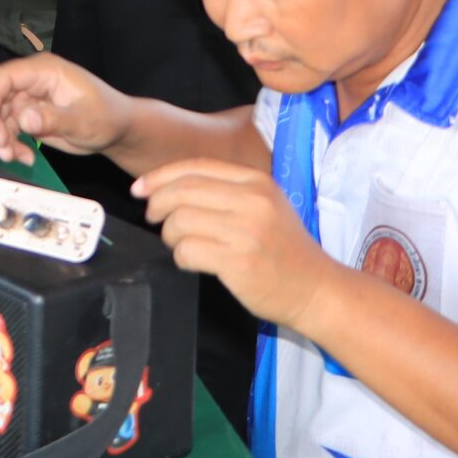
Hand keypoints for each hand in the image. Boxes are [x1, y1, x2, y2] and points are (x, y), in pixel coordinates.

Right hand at [0, 53, 133, 165]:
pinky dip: (8, 144)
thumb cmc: (106, 117)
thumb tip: (23, 119)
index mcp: (44, 71)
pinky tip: (23, 157)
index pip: (5, 77)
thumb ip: (53, 119)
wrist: (115, 130)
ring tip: (13, 157)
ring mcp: (27, 98)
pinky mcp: (27, 115)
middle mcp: (31, 81)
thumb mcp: (82, 120)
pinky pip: (5, 127)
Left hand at [132, 159, 334, 328]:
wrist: (317, 290)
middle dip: (158, 205)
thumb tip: (167, 186)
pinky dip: (180, 257)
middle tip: (155, 219)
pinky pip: (187, 251)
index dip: (160, 176)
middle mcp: (252, 201)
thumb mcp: (265, 206)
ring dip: (170, 235)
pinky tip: (191, 262)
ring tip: (180, 245)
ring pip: (179, 221)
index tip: (140, 189)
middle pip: (182, 191)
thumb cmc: (284, 250)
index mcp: (257, 181)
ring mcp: (246, 231)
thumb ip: (225, 191)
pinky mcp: (238, 262)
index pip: (195, 167)